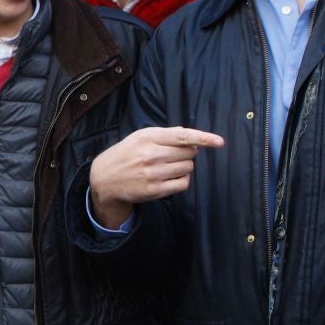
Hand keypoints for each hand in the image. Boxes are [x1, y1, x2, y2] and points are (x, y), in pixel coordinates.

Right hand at [88, 127, 223, 226]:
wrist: (105, 179)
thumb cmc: (126, 154)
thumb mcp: (139, 137)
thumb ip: (165, 134)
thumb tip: (191, 136)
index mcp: (148, 137)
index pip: (183, 136)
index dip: (204, 138)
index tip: (219, 142)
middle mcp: (151, 155)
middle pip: (190, 153)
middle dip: (187, 153)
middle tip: (172, 155)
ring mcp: (153, 174)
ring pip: (188, 168)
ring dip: (184, 166)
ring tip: (168, 167)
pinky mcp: (155, 190)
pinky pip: (183, 183)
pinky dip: (182, 180)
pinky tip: (171, 178)